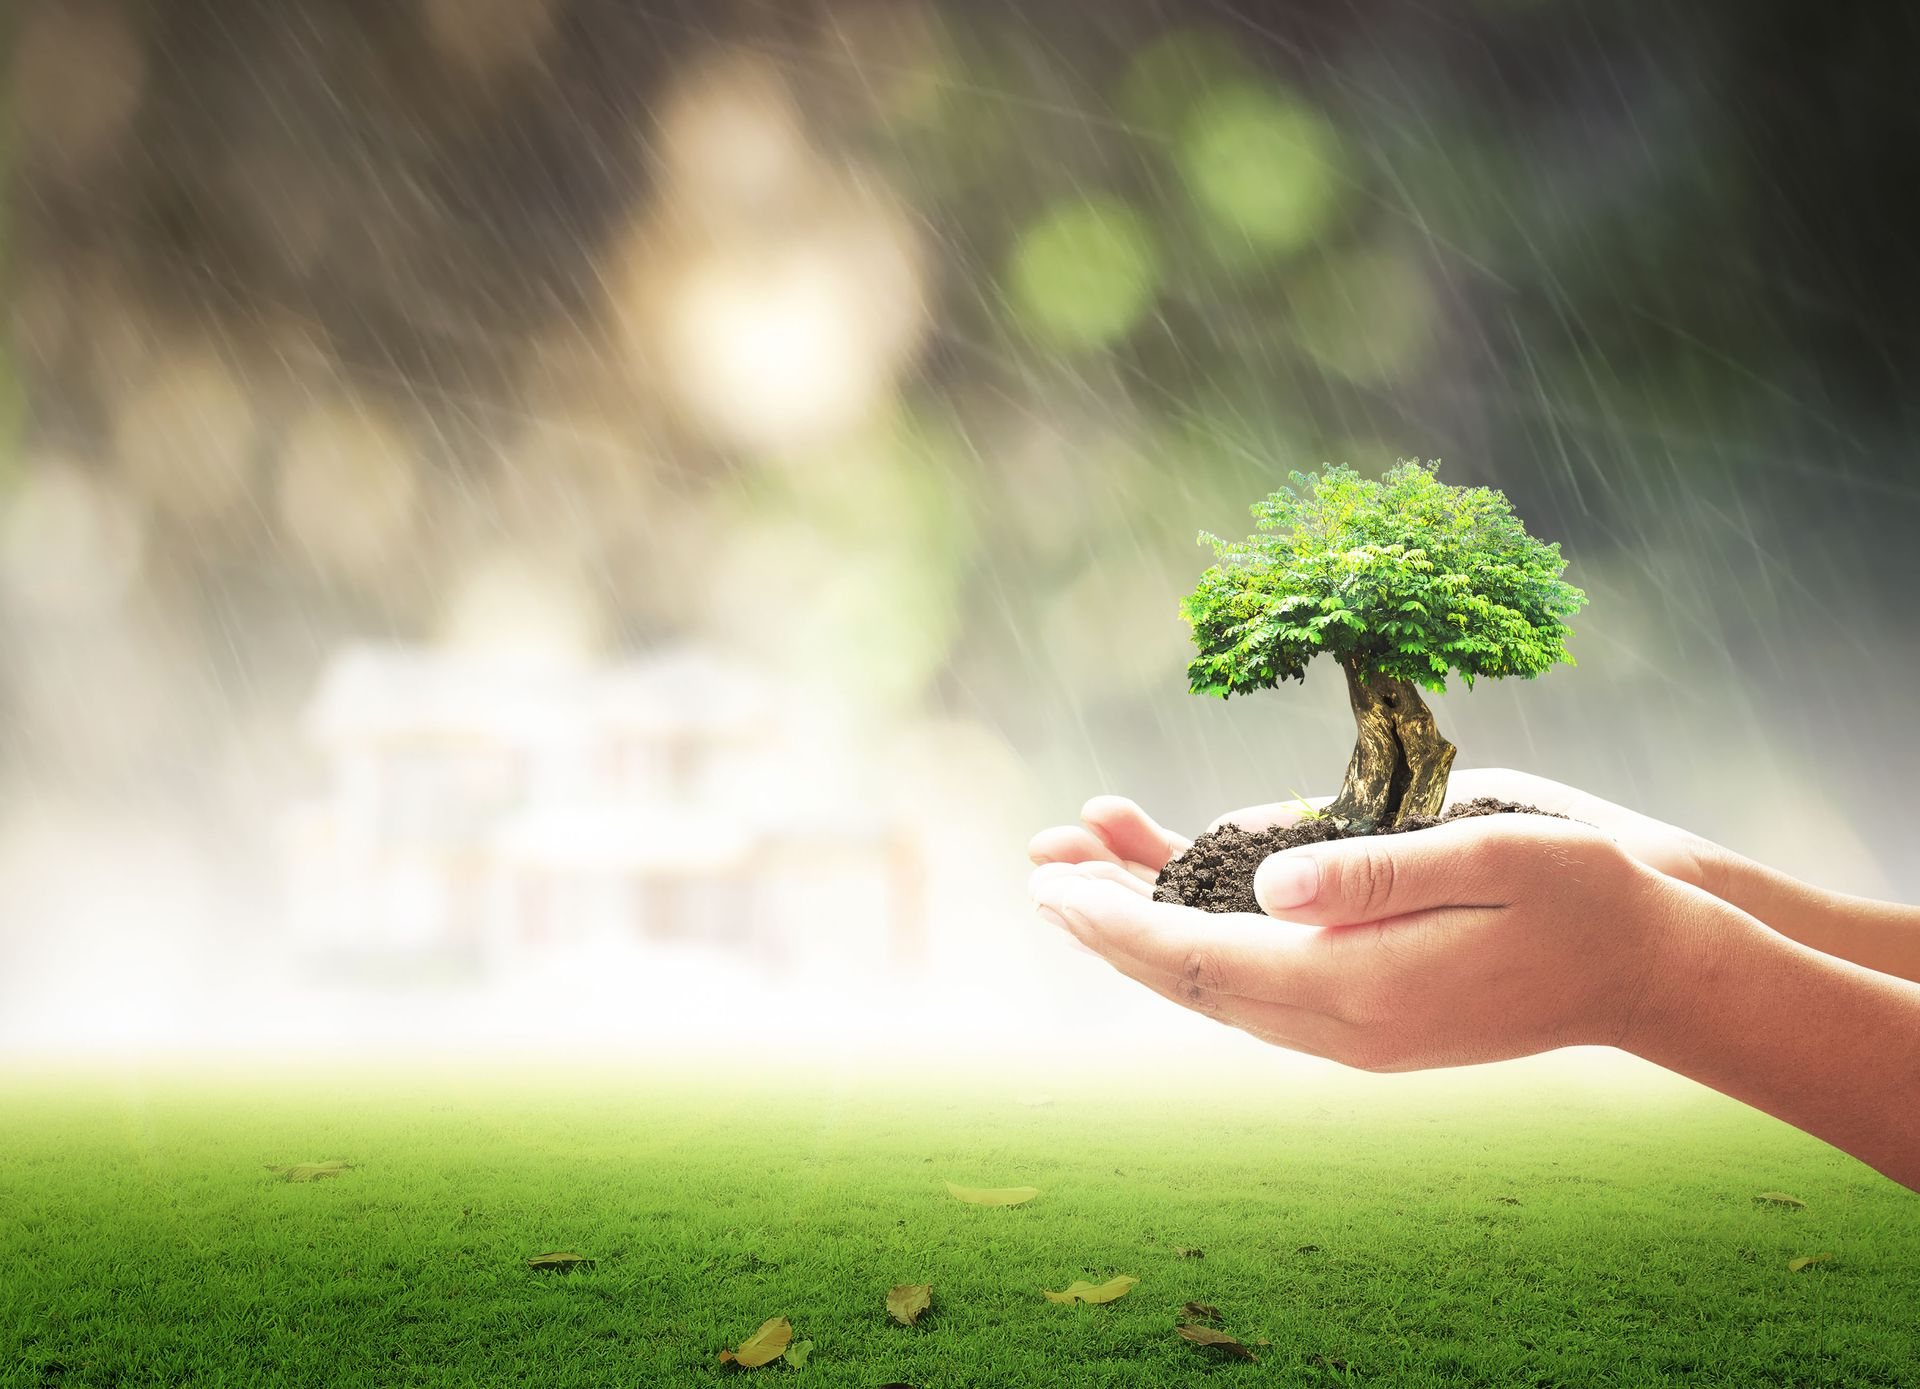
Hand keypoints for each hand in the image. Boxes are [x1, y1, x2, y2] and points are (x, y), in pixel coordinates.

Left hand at [1028, 802, 1702, 1070]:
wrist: (1647, 964)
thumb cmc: (1579, 895)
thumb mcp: (1489, 858)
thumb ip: (1371, 874)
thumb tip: (1264, 884)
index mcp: (1359, 989)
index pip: (1202, 960)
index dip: (1116, 923)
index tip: (1050, 886)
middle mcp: (1338, 1019)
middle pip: (1189, 974)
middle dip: (1105, 921)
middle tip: (1036, 865)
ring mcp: (1349, 1019)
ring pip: (1216, 974)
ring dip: (1142, 919)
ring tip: (1076, 856)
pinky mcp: (1364, 1002)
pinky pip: (1261, 968)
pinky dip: (1204, 922)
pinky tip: (1172, 869)